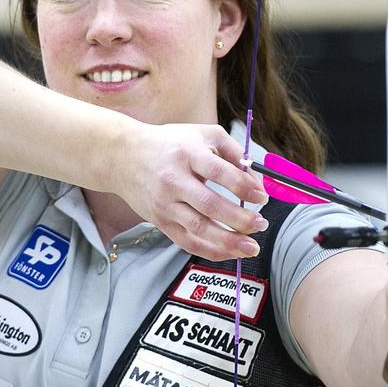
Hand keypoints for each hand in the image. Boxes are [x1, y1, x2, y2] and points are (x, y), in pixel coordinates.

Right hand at [114, 122, 268, 260]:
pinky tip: (230, 252)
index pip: (219, 173)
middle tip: (261, 224)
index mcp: (188, 154)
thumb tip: (256, 180)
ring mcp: (165, 204)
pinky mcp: (160, 221)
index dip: (244, 187)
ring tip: (252, 247)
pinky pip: (187, 242)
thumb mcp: (203, 134)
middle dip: (240, 219)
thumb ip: (233, 152)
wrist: (124, 156)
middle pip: (210, 205)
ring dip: (228, 242)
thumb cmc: (171, 144)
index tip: (262, 198)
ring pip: (198, 229)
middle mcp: (174, 180)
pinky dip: (211, 251)